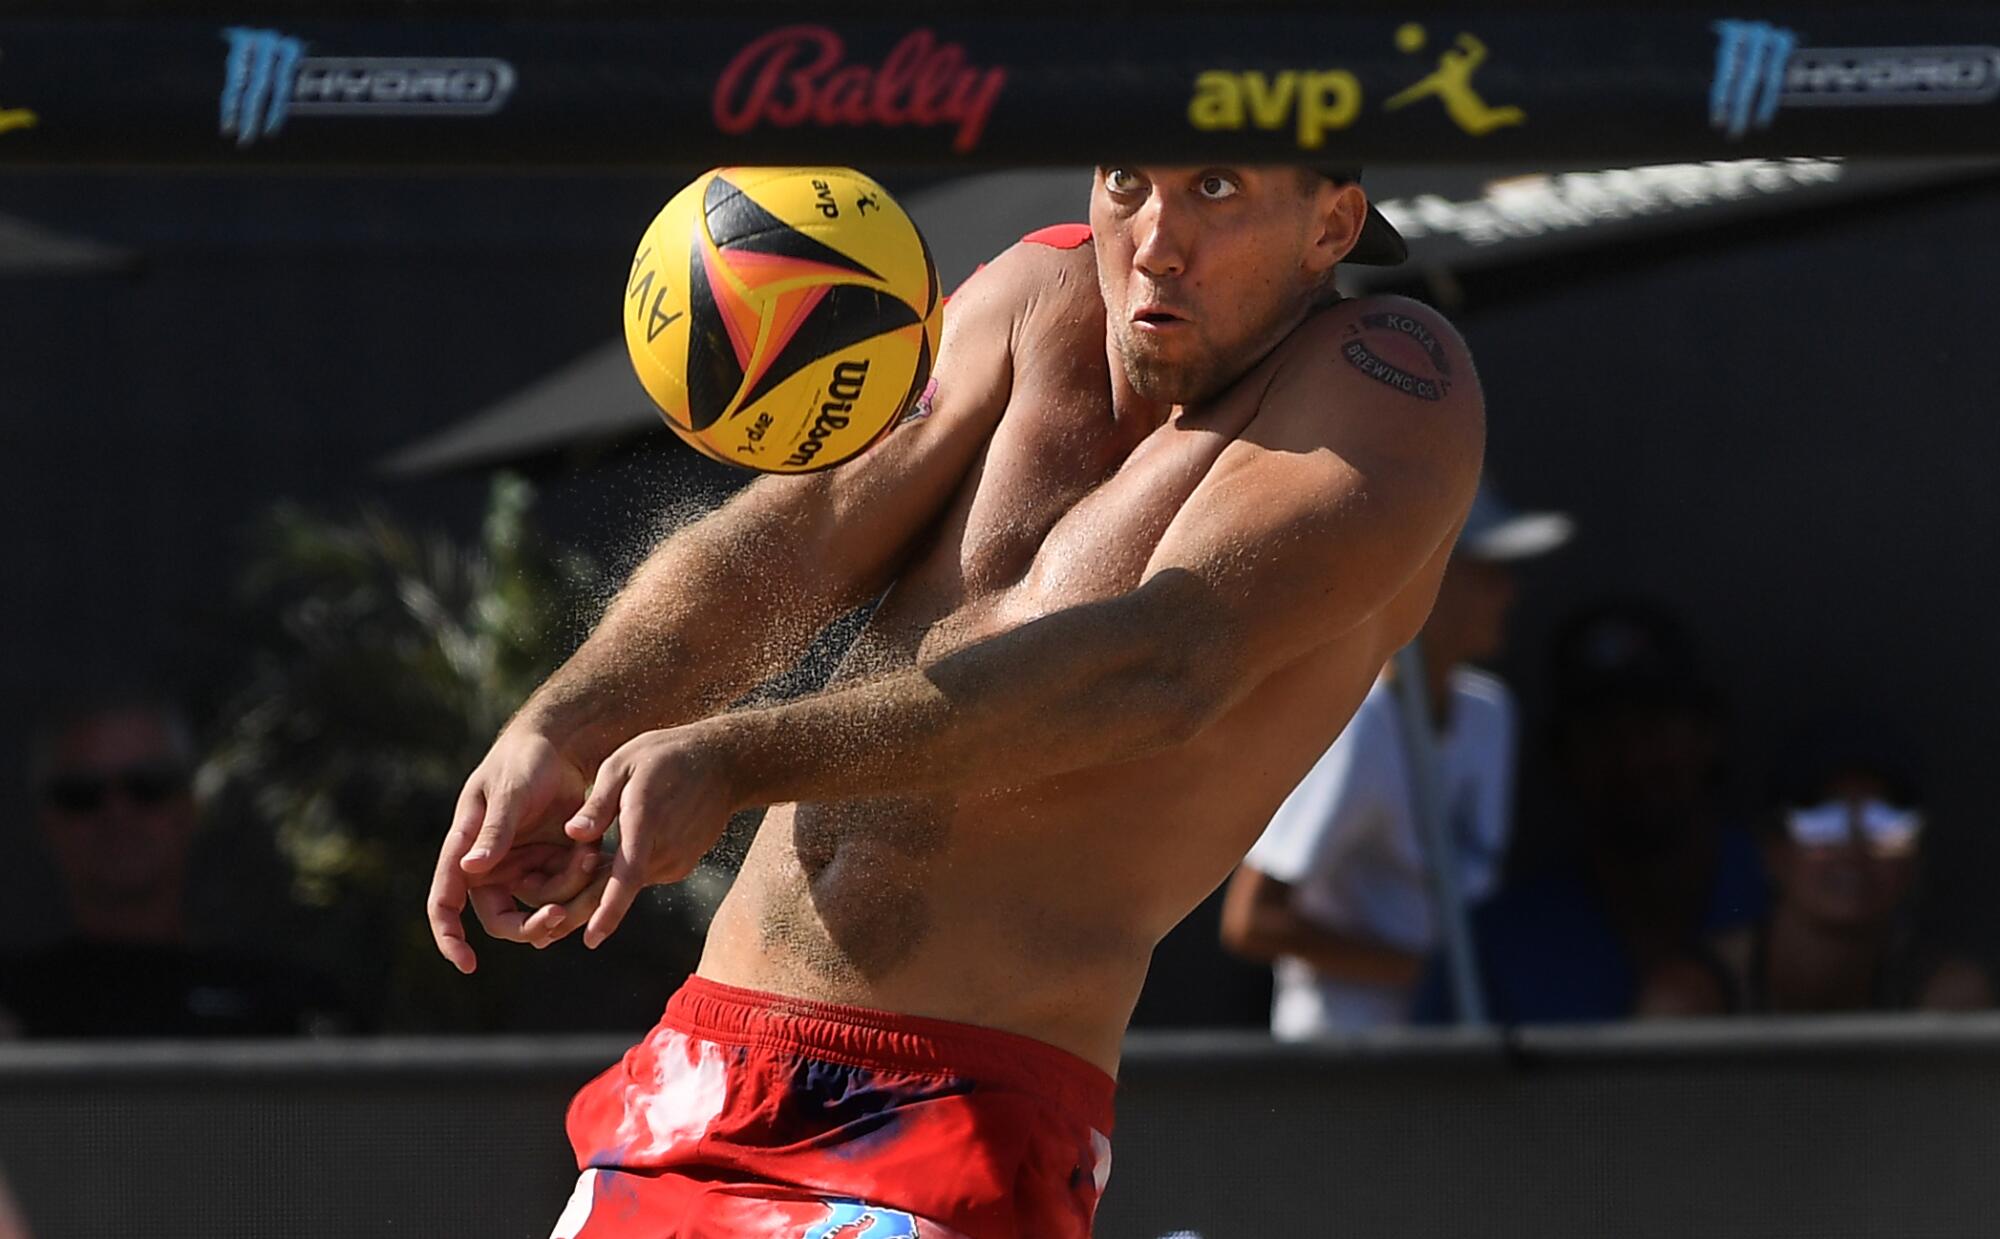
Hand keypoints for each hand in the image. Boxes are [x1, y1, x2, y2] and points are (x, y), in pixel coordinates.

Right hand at [428, 727, 597, 972]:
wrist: (561, 749)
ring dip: (568, 896)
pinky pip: (567, 892)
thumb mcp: (509, 792)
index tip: (467, 964)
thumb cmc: (523, 762)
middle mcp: (491, 869)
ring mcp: (523, 870)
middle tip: (559, 915)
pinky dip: (583, 882)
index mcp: (465, 851)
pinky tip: (594, 855)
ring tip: (588, 857)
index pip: (444, 904)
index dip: (450, 938)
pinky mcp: (553, 866)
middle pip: (502, 921)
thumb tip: (470, 869)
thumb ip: (494, 830)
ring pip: (542, 909)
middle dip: (531, 926)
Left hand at [532, 723, 738, 949]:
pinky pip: (644, 875)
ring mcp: (678, 860)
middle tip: (547, 934)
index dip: (608, 911)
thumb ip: (598, 803)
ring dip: (601, 890)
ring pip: (631, 884)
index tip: (591, 939)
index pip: (626, 878)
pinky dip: (622, 877)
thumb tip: (572, 834)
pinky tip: (603, 865)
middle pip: (621, 892)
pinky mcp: (682, 862)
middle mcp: (666, 850)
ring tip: (566, 888)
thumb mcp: (623, 763)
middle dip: (586, 914)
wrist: (724, 763)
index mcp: (647, 824)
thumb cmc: (667, 755)